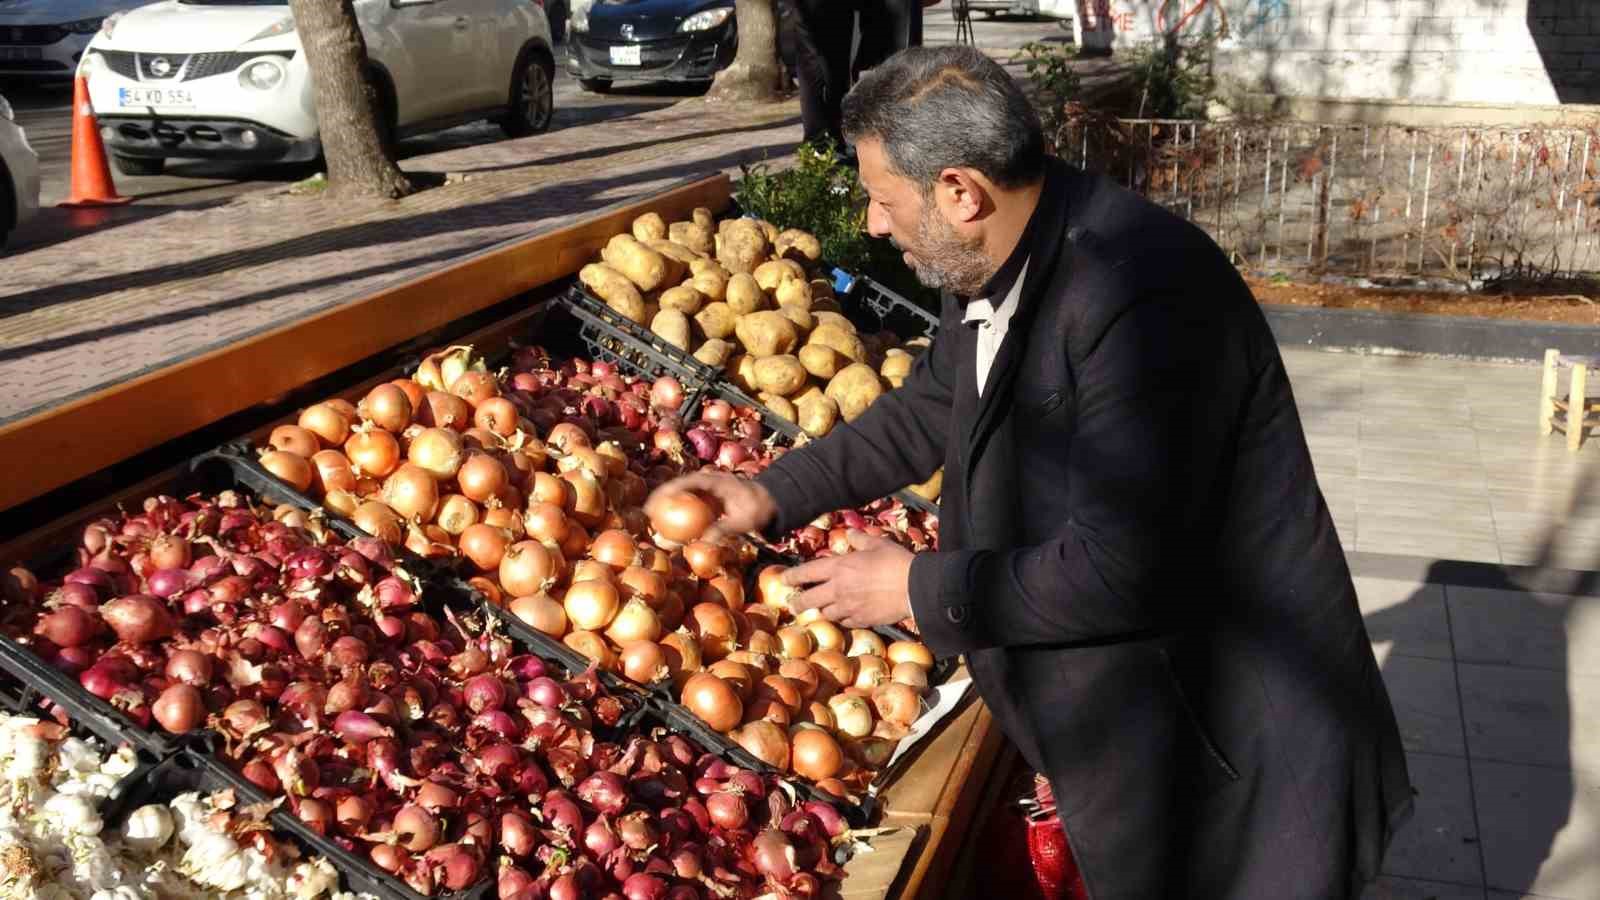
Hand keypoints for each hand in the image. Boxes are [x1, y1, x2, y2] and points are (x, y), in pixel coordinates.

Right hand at [644, 471, 777, 543]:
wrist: (772, 502)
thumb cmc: (759, 509)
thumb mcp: (743, 520)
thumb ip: (724, 529)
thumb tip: (705, 543)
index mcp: (714, 481)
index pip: (686, 482)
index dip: (667, 491)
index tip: (654, 502)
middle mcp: (708, 483)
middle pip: (679, 488)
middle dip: (661, 499)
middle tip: (646, 514)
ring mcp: (709, 491)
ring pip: (683, 496)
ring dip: (669, 506)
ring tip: (653, 521)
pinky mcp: (710, 500)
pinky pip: (692, 505)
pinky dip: (680, 514)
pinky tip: (672, 529)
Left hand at [785, 532, 913, 627]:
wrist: (915, 588)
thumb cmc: (896, 561)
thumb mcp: (877, 544)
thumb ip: (860, 540)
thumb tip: (850, 535)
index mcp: (839, 568)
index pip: (807, 572)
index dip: (793, 576)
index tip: (784, 579)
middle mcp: (838, 589)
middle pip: (809, 600)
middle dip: (798, 602)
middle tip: (793, 604)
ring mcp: (848, 608)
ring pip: (825, 613)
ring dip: (821, 611)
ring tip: (820, 610)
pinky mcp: (861, 620)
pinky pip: (844, 623)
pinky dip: (841, 619)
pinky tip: (843, 617)